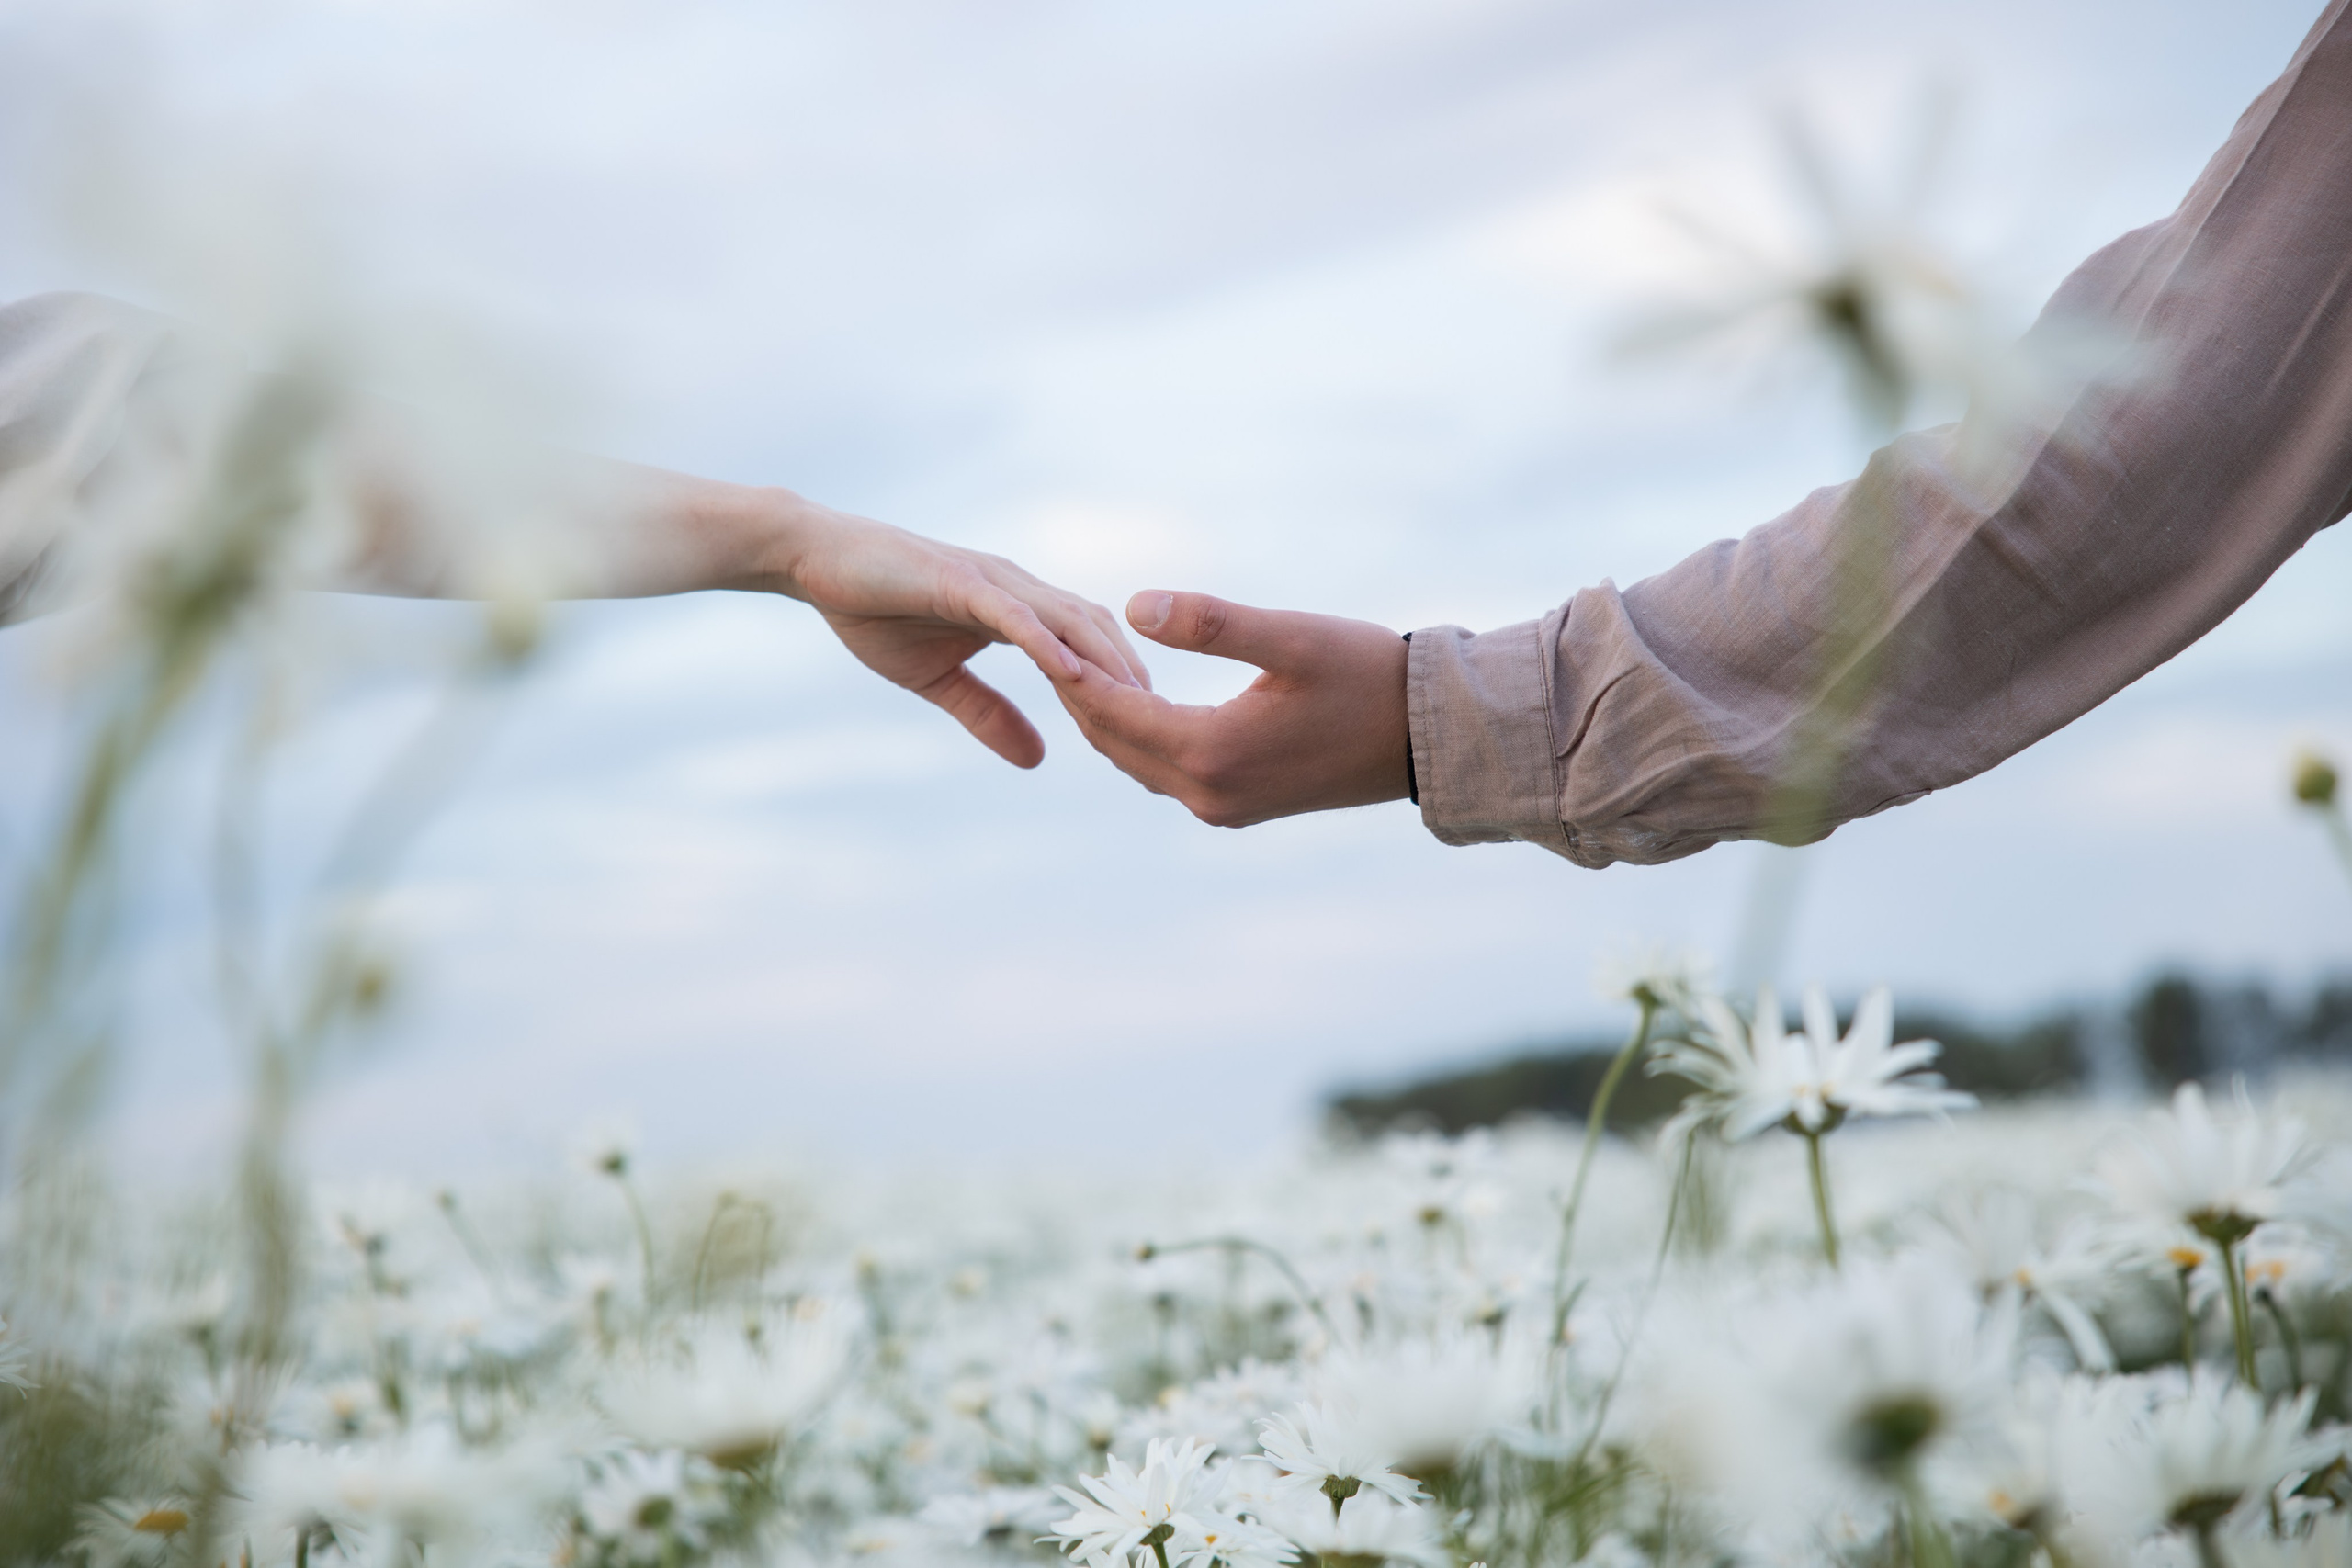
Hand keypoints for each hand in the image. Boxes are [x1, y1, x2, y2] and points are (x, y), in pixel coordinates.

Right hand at [768, 498, 1149, 768]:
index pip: (1087, 645)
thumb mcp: (939, 680)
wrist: (816, 561)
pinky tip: (1071, 674)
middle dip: (1131, 676)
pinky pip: (1015, 615)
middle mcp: (1018, 588)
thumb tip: (1039, 761)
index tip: (1145, 733)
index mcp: (1018, 609)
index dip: (1118, 686)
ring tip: (1136, 706)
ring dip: (1104, 662)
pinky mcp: (960, 581)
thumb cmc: (875, 611)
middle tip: (1162, 727)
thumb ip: (990, 715)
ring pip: (1067, 619)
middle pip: (1096, 629)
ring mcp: (992, 581)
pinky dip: (1047, 643)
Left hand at [1056, 590, 1409, 825]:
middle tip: (1038, 641)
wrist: (1428, 736)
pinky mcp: (1239, 806)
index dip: (1071, 670)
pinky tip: (1129, 699)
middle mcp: (1209, 794)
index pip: (1114, 711)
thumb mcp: (1291, 637)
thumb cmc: (1367, 676)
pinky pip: (1164, 771)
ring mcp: (1223, 808)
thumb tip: (1134, 605)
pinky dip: (1137, 734)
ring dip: (1104, 716)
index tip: (1036, 629)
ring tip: (1071, 664)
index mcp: (1214, 755)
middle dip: (1076, 694)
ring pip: (1135, 761)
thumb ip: (1211, 623)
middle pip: (1113, 742)